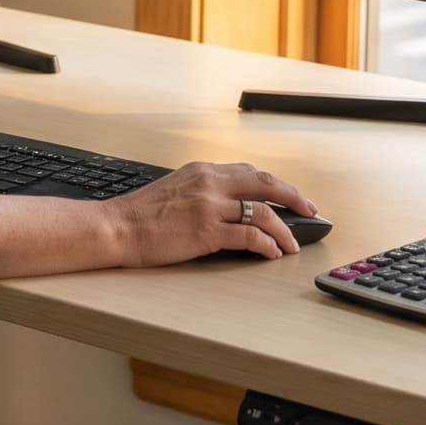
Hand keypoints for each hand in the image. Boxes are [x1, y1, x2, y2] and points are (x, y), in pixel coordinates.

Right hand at [108, 161, 316, 263]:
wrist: (115, 227)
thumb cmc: (139, 215)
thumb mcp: (174, 189)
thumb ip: (202, 191)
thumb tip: (229, 206)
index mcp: (202, 170)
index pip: (249, 172)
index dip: (275, 185)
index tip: (289, 196)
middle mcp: (209, 182)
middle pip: (265, 183)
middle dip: (294, 198)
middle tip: (310, 211)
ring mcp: (209, 206)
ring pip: (263, 212)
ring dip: (284, 230)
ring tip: (293, 244)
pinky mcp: (207, 231)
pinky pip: (250, 237)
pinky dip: (267, 245)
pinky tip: (271, 254)